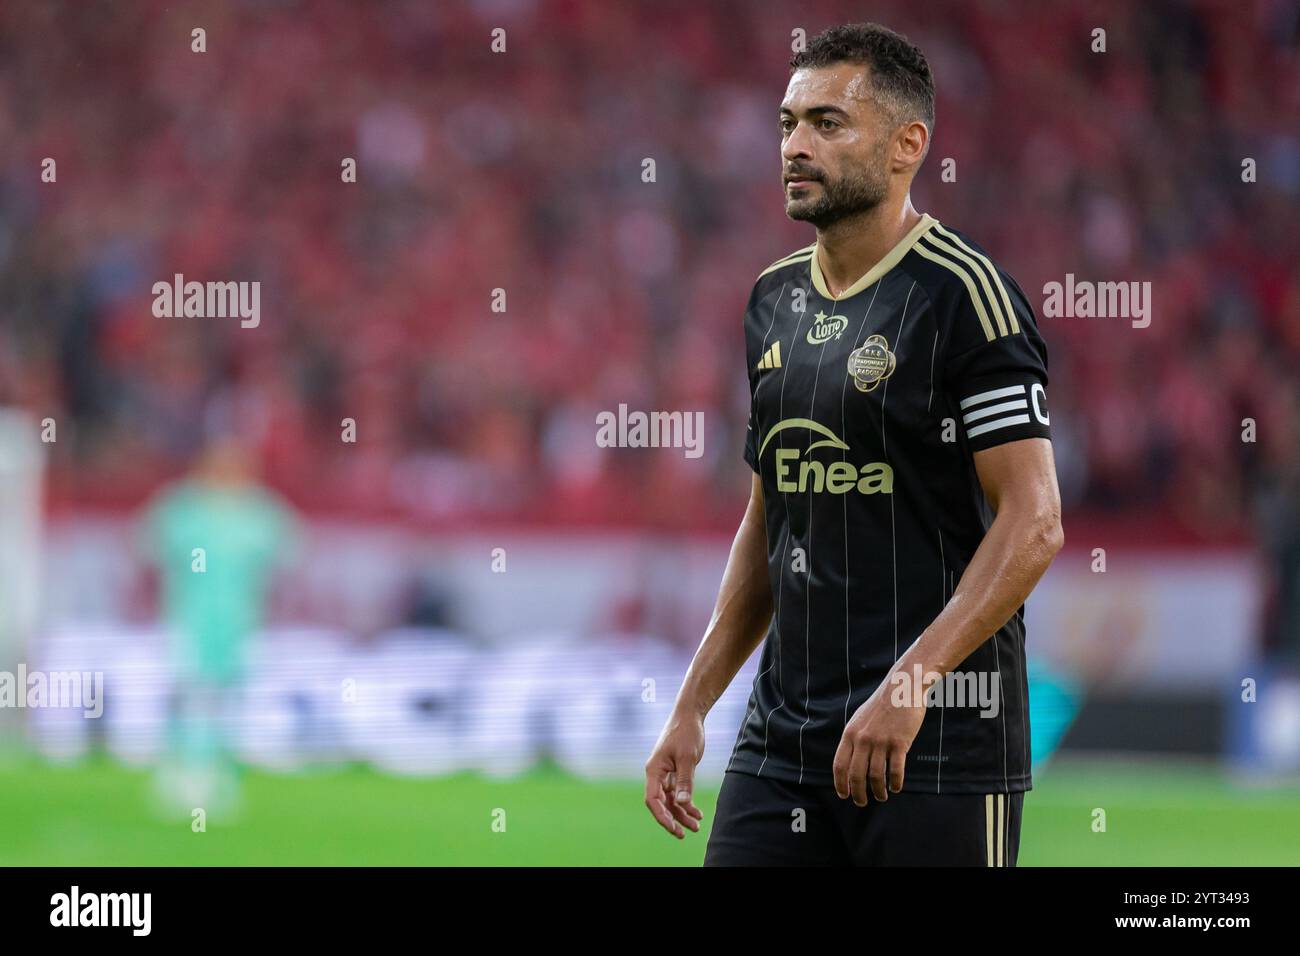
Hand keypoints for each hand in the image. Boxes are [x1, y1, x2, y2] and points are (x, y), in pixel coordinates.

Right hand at [644, 710, 705, 838]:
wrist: (690, 715)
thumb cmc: (686, 732)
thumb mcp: (687, 757)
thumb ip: (685, 781)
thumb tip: (682, 804)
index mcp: (654, 770)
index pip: (652, 799)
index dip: (661, 816)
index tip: (673, 828)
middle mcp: (656, 774)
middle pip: (661, 803)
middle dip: (673, 819)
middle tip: (684, 834)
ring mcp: (665, 774)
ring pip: (671, 800)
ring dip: (682, 814)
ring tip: (696, 826)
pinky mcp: (674, 772)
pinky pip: (677, 793)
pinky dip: (686, 803)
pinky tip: (697, 812)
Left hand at [832, 674, 926, 805]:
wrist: (903, 687)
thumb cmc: (882, 705)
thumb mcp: (860, 718)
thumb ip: (854, 738)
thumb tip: (849, 760)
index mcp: (850, 733)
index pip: (839, 765)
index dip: (840, 783)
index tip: (844, 794)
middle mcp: (863, 739)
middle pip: (856, 775)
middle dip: (858, 793)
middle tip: (862, 802)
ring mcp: (881, 741)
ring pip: (876, 776)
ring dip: (878, 791)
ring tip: (882, 796)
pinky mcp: (899, 743)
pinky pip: (896, 771)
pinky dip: (895, 783)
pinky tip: (896, 787)